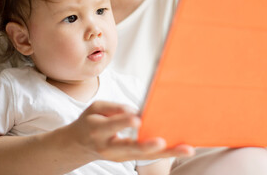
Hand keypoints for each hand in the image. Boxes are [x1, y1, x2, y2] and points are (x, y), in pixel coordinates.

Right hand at [64, 101, 194, 162]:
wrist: (79, 145)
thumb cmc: (90, 121)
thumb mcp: (95, 108)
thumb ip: (114, 108)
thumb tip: (136, 111)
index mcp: (97, 131)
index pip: (112, 126)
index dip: (124, 123)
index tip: (137, 120)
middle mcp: (109, 148)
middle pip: (131, 148)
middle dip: (148, 146)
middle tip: (162, 142)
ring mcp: (120, 157)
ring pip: (145, 157)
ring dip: (167, 153)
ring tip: (187, 150)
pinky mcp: (129, 159)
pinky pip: (148, 157)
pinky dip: (165, 153)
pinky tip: (181, 148)